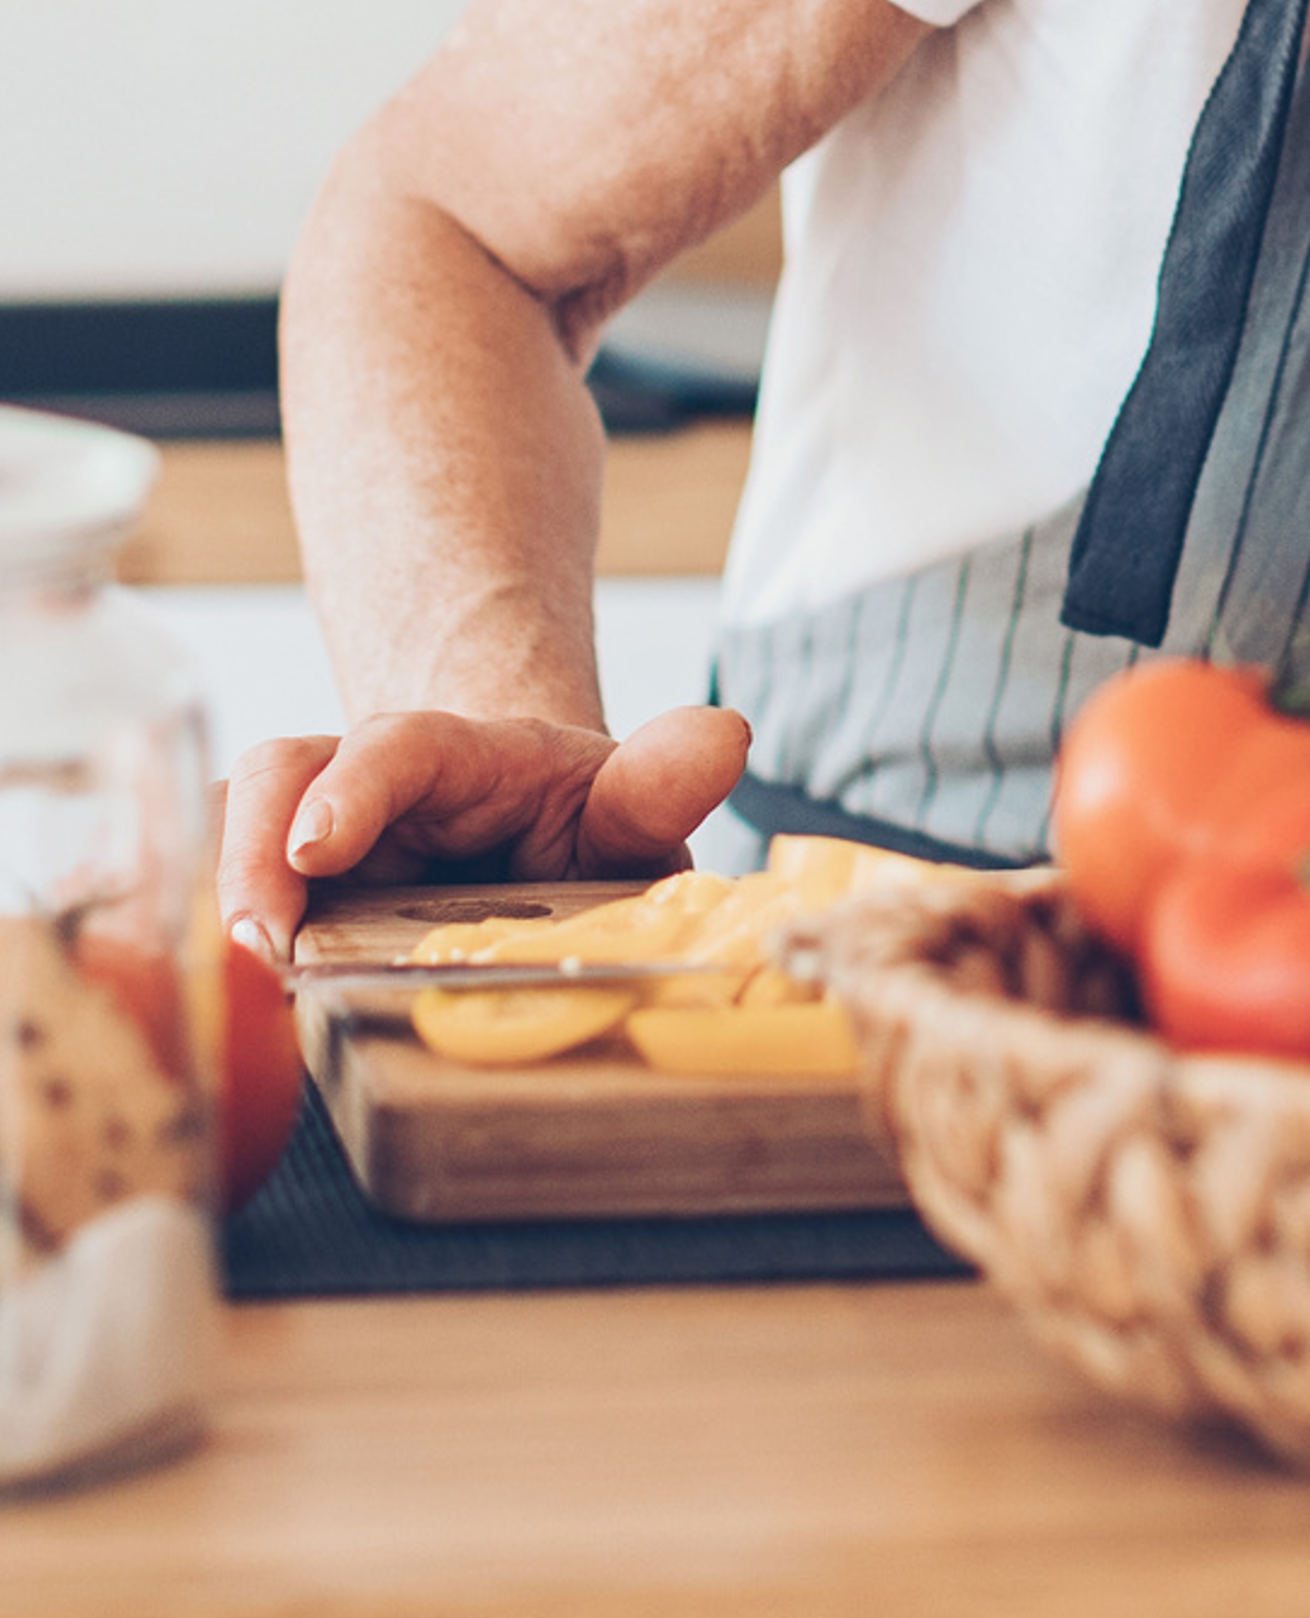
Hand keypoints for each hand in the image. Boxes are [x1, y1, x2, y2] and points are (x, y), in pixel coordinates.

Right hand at [218, 703, 749, 963]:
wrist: (523, 839)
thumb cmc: (575, 827)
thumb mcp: (626, 810)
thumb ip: (660, 783)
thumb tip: (723, 738)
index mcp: (457, 758)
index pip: (396, 744)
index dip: (351, 788)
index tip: (316, 850)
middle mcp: (363, 785)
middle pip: (276, 777)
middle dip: (246, 854)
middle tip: (253, 948)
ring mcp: (304, 840)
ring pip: (219, 832)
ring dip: (203, 901)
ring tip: (215, 988)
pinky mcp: (270, 900)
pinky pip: (196, 896)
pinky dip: (168, 935)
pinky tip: (162, 994)